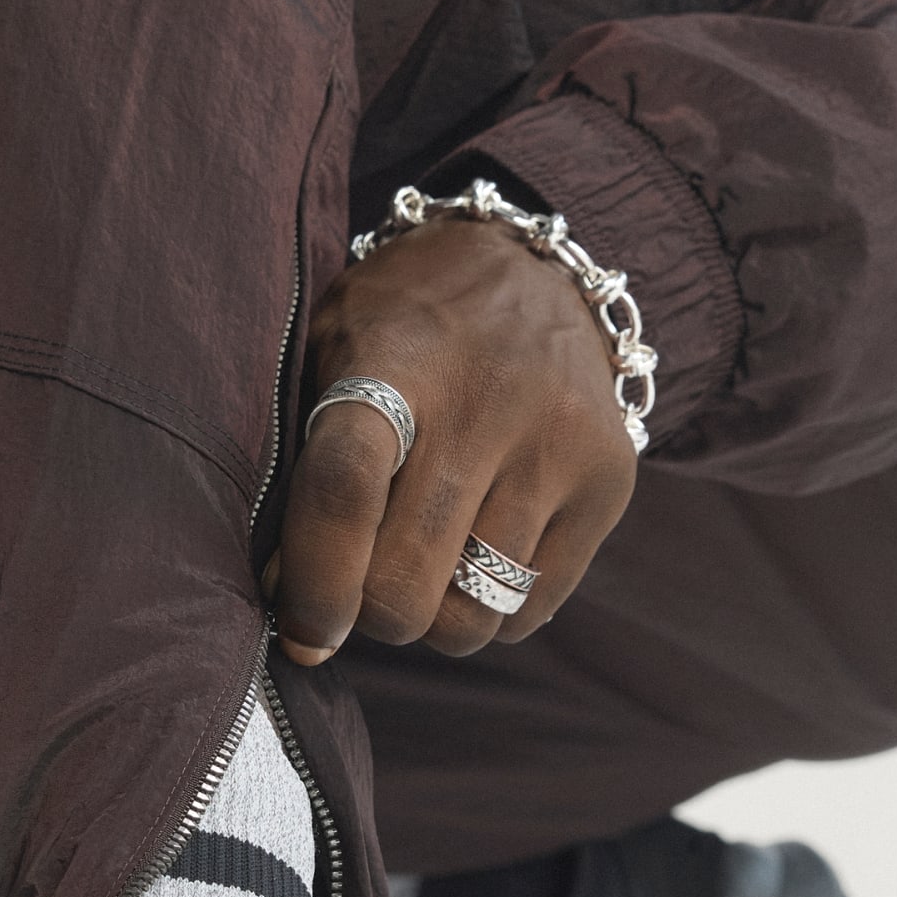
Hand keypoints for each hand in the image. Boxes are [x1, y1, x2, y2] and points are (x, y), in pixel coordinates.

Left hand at [269, 215, 635, 662]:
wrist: (529, 265)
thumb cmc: (399, 328)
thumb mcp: (331, 354)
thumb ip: (304, 466)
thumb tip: (288, 605)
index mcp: (395, 362)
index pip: (344, 492)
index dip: (315, 582)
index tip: (301, 631)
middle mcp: (486, 404)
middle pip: (407, 585)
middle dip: (367, 613)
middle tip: (359, 582)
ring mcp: (559, 445)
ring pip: (471, 617)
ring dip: (429, 619)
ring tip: (418, 566)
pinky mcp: (608, 481)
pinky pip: (528, 610)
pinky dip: (487, 611)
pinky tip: (472, 556)